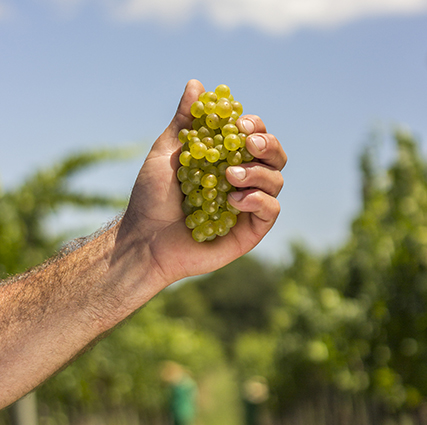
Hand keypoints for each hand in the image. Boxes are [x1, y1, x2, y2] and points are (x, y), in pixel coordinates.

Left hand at [120, 79, 286, 285]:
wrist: (145, 239)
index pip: (255, 138)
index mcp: (226, 161)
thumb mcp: (166, 153)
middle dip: (267, 145)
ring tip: (229, 177)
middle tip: (247, 145)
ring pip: (276, 181)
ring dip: (258, 173)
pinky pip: (272, 211)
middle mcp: (242, 181)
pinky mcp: (250, 231)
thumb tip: (196, 84)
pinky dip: (260, 200)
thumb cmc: (152, 197)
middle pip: (275, 156)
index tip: (239, 125)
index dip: (255, 127)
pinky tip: (236, 200)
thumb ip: (185, 122)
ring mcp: (248, 206)